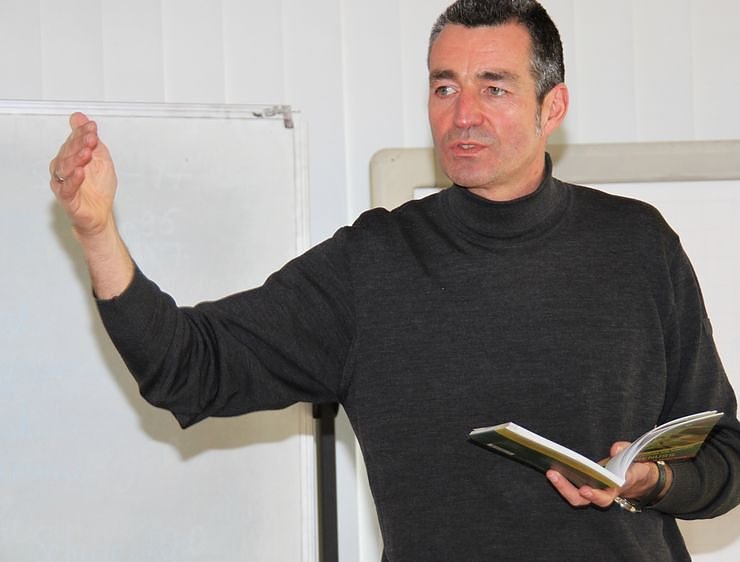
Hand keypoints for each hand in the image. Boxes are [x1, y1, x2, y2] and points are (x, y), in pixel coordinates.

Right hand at [49, 112, 117, 238]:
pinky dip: (73, 179)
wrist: (100, 213)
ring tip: (87, 153)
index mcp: (72, 157)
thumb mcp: (101, 159)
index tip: (92, 127)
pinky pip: (66, 187)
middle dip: (79, 143)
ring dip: (76, 158)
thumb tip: (80, 117)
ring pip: (64, 167)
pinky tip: (79, 172)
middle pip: (68, 152)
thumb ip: (93, 140)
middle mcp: (65, 168)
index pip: (74, 141)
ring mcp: (63, 182)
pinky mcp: (66, 197)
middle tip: (91, 138)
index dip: (82, 133)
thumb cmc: (99, 188)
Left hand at [546, 441, 667, 508]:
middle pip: (584, 500)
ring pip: (577, 497)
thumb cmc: (636, 466)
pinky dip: (562, 481)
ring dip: (562, 486)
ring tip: (550, 472)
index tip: (585, 489)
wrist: (640, 477)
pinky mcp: (588, 486)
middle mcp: (604, 493)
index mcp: (619, 488)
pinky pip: (573, 489)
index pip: (607, 495)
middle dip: (567, 490)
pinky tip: (552, 468)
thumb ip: (627, 450)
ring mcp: (595, 491)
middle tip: (553, 474)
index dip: (596, 495)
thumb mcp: (637, 456)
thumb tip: (614, 449)